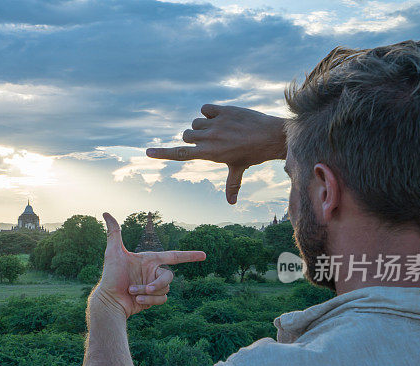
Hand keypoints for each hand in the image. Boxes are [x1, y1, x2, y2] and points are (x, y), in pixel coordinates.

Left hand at [91, 213, 205, 317]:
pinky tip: (137, 300)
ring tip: (132, 292)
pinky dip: (150, 300)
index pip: (174, 256)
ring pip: (165, 289)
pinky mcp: (153, 299)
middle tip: (146, 288)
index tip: (204, 255)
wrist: (109, 301)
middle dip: (158, 283)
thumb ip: (114, 233)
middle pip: (169, 277)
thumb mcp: (112, 253)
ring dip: (148, 292)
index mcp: (149, 260)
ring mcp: (154, 286)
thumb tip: (106, 213)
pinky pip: (162, 299)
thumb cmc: (110, 276)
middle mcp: (153, 273)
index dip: (189, 256)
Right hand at [146, 104, 286, 203]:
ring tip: (219, 129)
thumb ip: (232, 185)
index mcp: (209, 154)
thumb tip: (232, 203)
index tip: (148, 153)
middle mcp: (209, 139)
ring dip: (202, 125)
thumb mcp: (239, 169)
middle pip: (186, 135)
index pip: (180, 154)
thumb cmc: (253, 154)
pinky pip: (205, 108)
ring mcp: (216, 124)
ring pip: (195, 122)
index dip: (162, 154)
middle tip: (210, 140)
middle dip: (193, 137)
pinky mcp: (223, 110)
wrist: (271, 136)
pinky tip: (220, 117)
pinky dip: (209, 112)